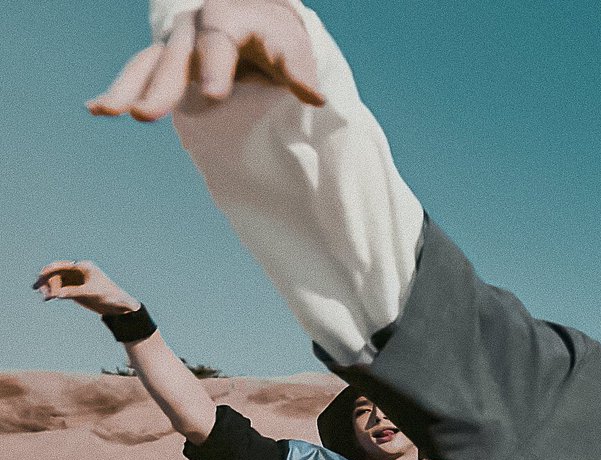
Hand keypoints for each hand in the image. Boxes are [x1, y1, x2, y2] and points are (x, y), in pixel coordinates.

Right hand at [33, 261, 140, 315]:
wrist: (119, 305)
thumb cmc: (109, 295)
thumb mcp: (91, 293)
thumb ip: (74, 292)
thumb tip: (57, 294)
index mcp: (83, 267)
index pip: (60, 266)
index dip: (48, 272)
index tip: (40, 280)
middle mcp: (77, 272)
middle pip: (56, 273)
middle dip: (47, 281)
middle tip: (43, 292)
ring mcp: (75, 281)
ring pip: (56, 282)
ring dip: (48, 288)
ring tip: (45, 297)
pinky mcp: (75, 291)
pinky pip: (60, 290)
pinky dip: (53, 293)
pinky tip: (48, 298)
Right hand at [87, 0, 323, 122]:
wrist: (257, 17)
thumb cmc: (277, 38)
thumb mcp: (293, 49)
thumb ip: (298, 71)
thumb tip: (316, 98)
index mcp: (228, 17)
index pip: (218, 41)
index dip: (214, 66)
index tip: (213, 95)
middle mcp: (195, 25)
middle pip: (175, 56)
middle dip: (161, 87)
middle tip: (146, 115)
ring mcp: (177, 40)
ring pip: (148, 63)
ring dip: (128, 89)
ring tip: (108, 112)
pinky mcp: (166, 57)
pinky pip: (140, 70)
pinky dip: (121, 88)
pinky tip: (97, 109)